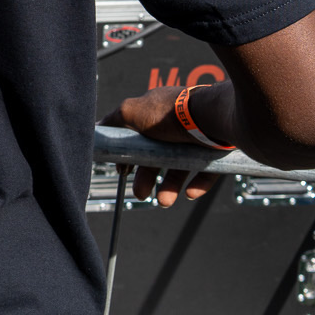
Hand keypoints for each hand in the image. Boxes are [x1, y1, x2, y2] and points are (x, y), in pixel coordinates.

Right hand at [101, 85, 225, 207]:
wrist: (212, 117)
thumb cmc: (170, 113)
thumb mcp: (131, 112)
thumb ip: (114, 120)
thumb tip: (98, 127)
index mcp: (155, 113)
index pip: (139, 136)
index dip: (130, 155)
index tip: (123, 171)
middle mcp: (176, 124)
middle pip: (158, 156)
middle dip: (147, 176)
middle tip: (140, 194)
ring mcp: (197, 137)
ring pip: (181, 166)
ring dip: (170, 185)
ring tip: (164, 201)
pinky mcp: (217, 150)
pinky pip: (207, 171)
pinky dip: (198, 183)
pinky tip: (190, 193)